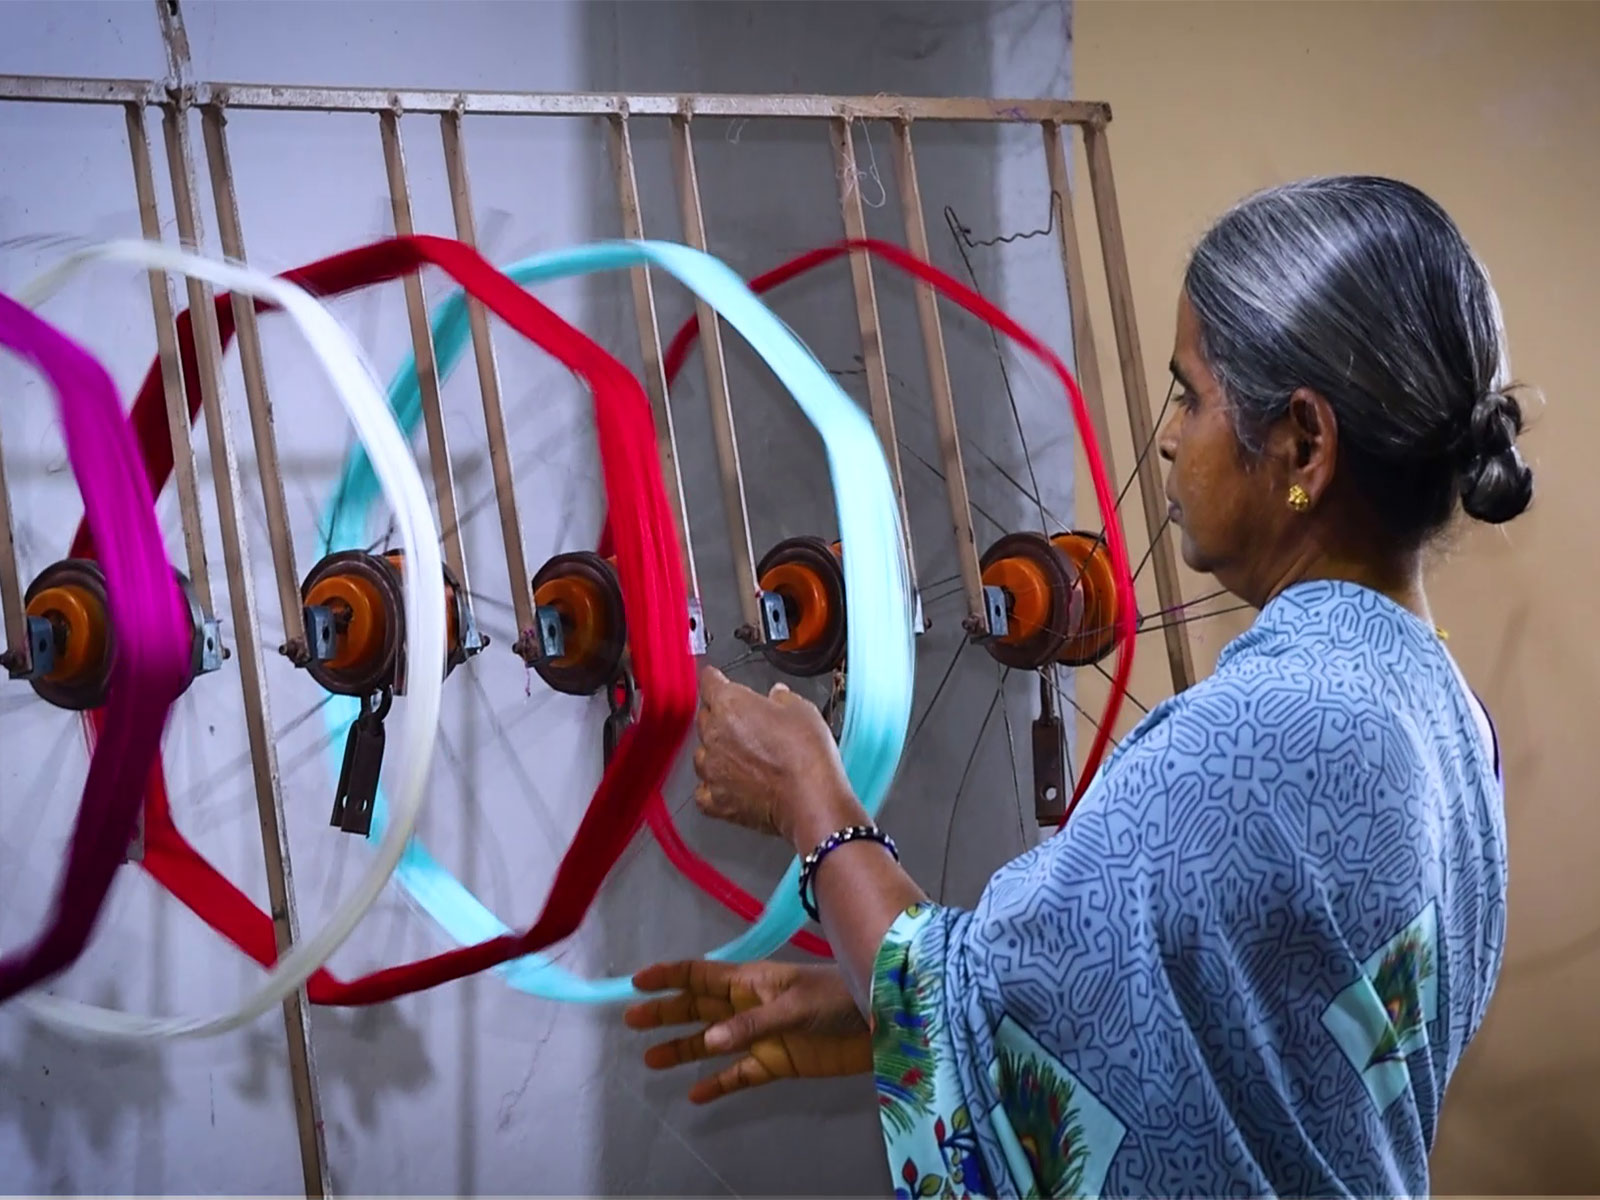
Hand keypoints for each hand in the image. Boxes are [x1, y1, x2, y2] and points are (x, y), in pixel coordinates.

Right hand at [625, 959, 871, 1103]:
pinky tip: (695, 1095)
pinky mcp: (777, 1062)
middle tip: (631, 1020)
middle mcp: (750, 1006)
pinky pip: (739, 1074)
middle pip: (698, 1008)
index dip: (669, 976)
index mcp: (752, 981)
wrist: (883, 1023)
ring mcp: (762, 1036)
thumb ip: (752, 1023)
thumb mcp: (795, 1004)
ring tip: (650, 1060)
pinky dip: (718, 1083)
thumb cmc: (840, 997)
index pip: (701, 974)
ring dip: (682, 1049)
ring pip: (712, 1043)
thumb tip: (709, 1040)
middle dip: (665, 1013)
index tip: (636, 981)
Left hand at [693, 665, 859, 846]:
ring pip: (702, 753)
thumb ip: (783, 698)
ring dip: (715, 750)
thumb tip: (778, 696)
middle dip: (719, 715)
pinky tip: (729, 784)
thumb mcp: (803, 709)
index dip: (714, 679)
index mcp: (730, 704)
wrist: (809, 798)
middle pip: (704, 717)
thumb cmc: (806, 754)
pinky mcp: (715, 800)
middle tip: (742, 721)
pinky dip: (713, 785)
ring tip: (739, 755)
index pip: (708, 682)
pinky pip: (703, 789)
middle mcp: (714, 735)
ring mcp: (711, 770)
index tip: (715, 679)